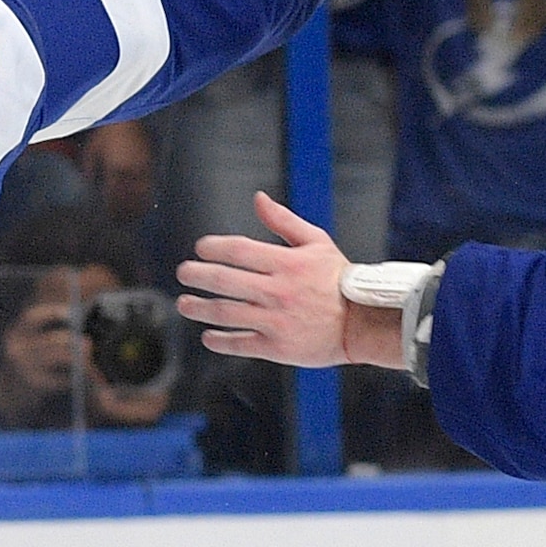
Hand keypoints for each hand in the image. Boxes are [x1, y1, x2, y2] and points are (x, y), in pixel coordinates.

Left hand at [176, 188, 376, 366]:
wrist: (362, 323)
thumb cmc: (338, 280)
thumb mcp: (317, 242)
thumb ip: (284, 221)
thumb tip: (258, 199)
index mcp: (287, 263)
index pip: (239, 250)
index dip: (214, 247)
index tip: (201, 248)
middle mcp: (278, 291)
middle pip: (225, 281)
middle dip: (197, 275)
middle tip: (183, 273)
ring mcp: (276, 321)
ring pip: (226, 313)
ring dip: (199, 308)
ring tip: (184, 304)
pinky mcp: (278, 348)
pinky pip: (241, 344)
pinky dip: (220, 341)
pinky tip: (208, 337)